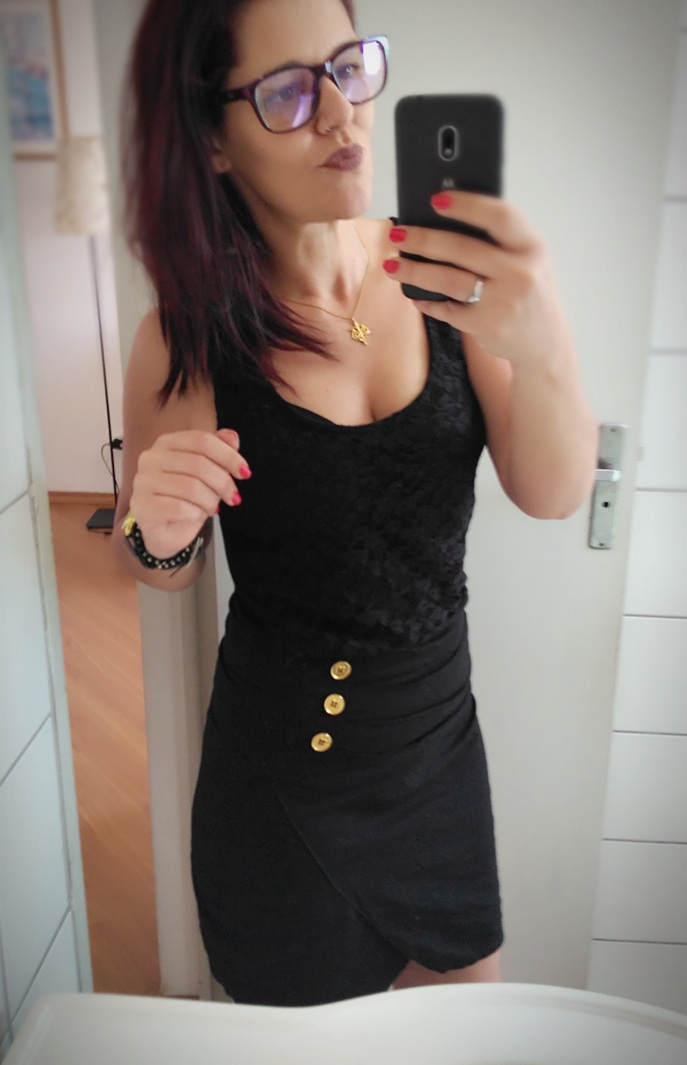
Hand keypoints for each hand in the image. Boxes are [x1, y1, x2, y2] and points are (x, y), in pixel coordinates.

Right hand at [128, 428, 249, 558]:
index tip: (244, 472)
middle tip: (233, 497)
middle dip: (223, 483)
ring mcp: (143, 482)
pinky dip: (196, 514)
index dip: (228, 456)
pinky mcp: (142, 506)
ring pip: (191, 487)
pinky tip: (196, 515)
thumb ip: (218, 452)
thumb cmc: (186, 499)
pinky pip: (179, 508)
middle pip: (198, 463)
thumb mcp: (207, 474)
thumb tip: (233, 437)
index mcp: (166, 443)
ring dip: (210, 501)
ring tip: (211, 508)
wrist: (166, 531)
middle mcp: (151, 458)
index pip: (202, 440)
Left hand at [384, 191, 573, 371]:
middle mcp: (521, 273)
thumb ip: (499, 240)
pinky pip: (447, 309)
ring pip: (448, 280)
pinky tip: (414, 295)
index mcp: (532, 247)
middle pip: (462, 249)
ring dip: (414, 272)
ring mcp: (504, 302)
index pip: (500, 216)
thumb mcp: (527, 260)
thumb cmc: (528, 292)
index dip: (467, 205)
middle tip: (397, 234)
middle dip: (423, 240)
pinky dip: (427, 302)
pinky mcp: (486, 326)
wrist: (545, 344)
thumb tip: (443, 215)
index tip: (436, 199)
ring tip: (392, 265)